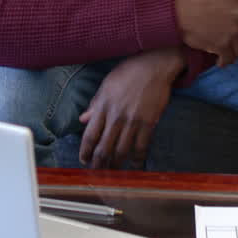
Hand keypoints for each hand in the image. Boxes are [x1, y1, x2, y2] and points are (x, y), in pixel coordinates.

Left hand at [78, 48, 184, 168]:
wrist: (154, 66)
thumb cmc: (129, 72)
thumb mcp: (106, 85)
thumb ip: (95, 104)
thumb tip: (83, 120)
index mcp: (103, 106)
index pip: (90, 135)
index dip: (86, 151)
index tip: (84, 160)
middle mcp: (116, 116)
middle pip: (104, 148)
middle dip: (99, 164)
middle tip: (98, 172)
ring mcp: (133, 121)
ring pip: (122, 151)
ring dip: (116, 164)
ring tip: (114, 172)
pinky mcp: (149, 123)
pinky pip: (141, 146)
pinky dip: (137, 159)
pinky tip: (134, 165)